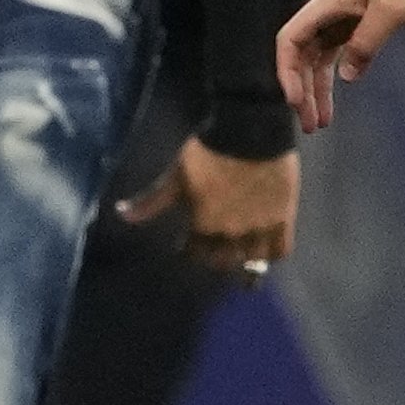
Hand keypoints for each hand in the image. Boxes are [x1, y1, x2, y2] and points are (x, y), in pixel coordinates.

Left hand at [121, 136, 297, 277]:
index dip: (190, 252)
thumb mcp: (175, 176)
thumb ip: (151, 201)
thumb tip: (120, 214)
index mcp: (203, 224)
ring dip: (246, 267)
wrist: (248, 130)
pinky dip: (273, 255)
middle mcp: (231, 233)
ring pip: (252, 262)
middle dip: (217, 260)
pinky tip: (268, 254)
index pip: (194, 254)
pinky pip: (281, 250)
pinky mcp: (283, 218)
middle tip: (216, 254)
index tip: (188, 247)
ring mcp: (259, 227)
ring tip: (246, 274)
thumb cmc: (207, 151)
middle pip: (223, 262)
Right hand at [276, 0, 404, 130]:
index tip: (295, 99)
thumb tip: (346, 76)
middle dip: (301, 91)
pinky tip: (333, 103)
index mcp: (326, 4)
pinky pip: (333, 58)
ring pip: (315, 62)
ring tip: (319, 123)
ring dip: (314, 91)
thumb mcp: (391, 10)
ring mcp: (337, 21)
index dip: (288, 71)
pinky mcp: (351, 28)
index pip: (291, 40)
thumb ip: (367, 42)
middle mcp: (325, 14)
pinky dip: (332, 81)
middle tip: (309, 125)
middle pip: (300, 57)